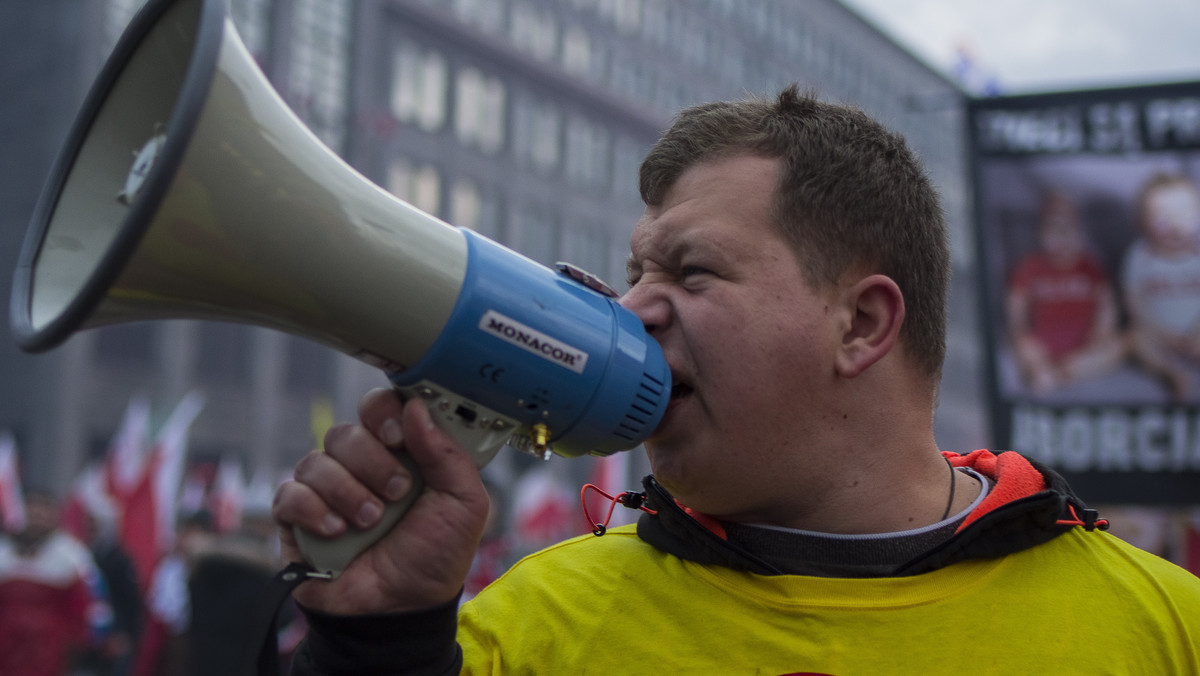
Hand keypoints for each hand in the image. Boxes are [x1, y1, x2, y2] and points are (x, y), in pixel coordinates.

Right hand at [272, 388, 489, 614]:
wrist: (402, 611)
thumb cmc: (435, 557)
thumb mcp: (464, 504)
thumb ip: (447, 453)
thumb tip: (417, 407)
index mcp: (400, 453)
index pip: (379, 408)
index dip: (384, 413)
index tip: (399, 436)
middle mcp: (360, 465)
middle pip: (346, 431)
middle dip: (373, 461)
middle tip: (396, 492)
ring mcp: (326, 491)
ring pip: (317, 461)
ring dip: (348, 491)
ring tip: (371, 522)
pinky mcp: (296, 519)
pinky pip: (289, 494)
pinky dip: (313, 510)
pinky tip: (337, 532)